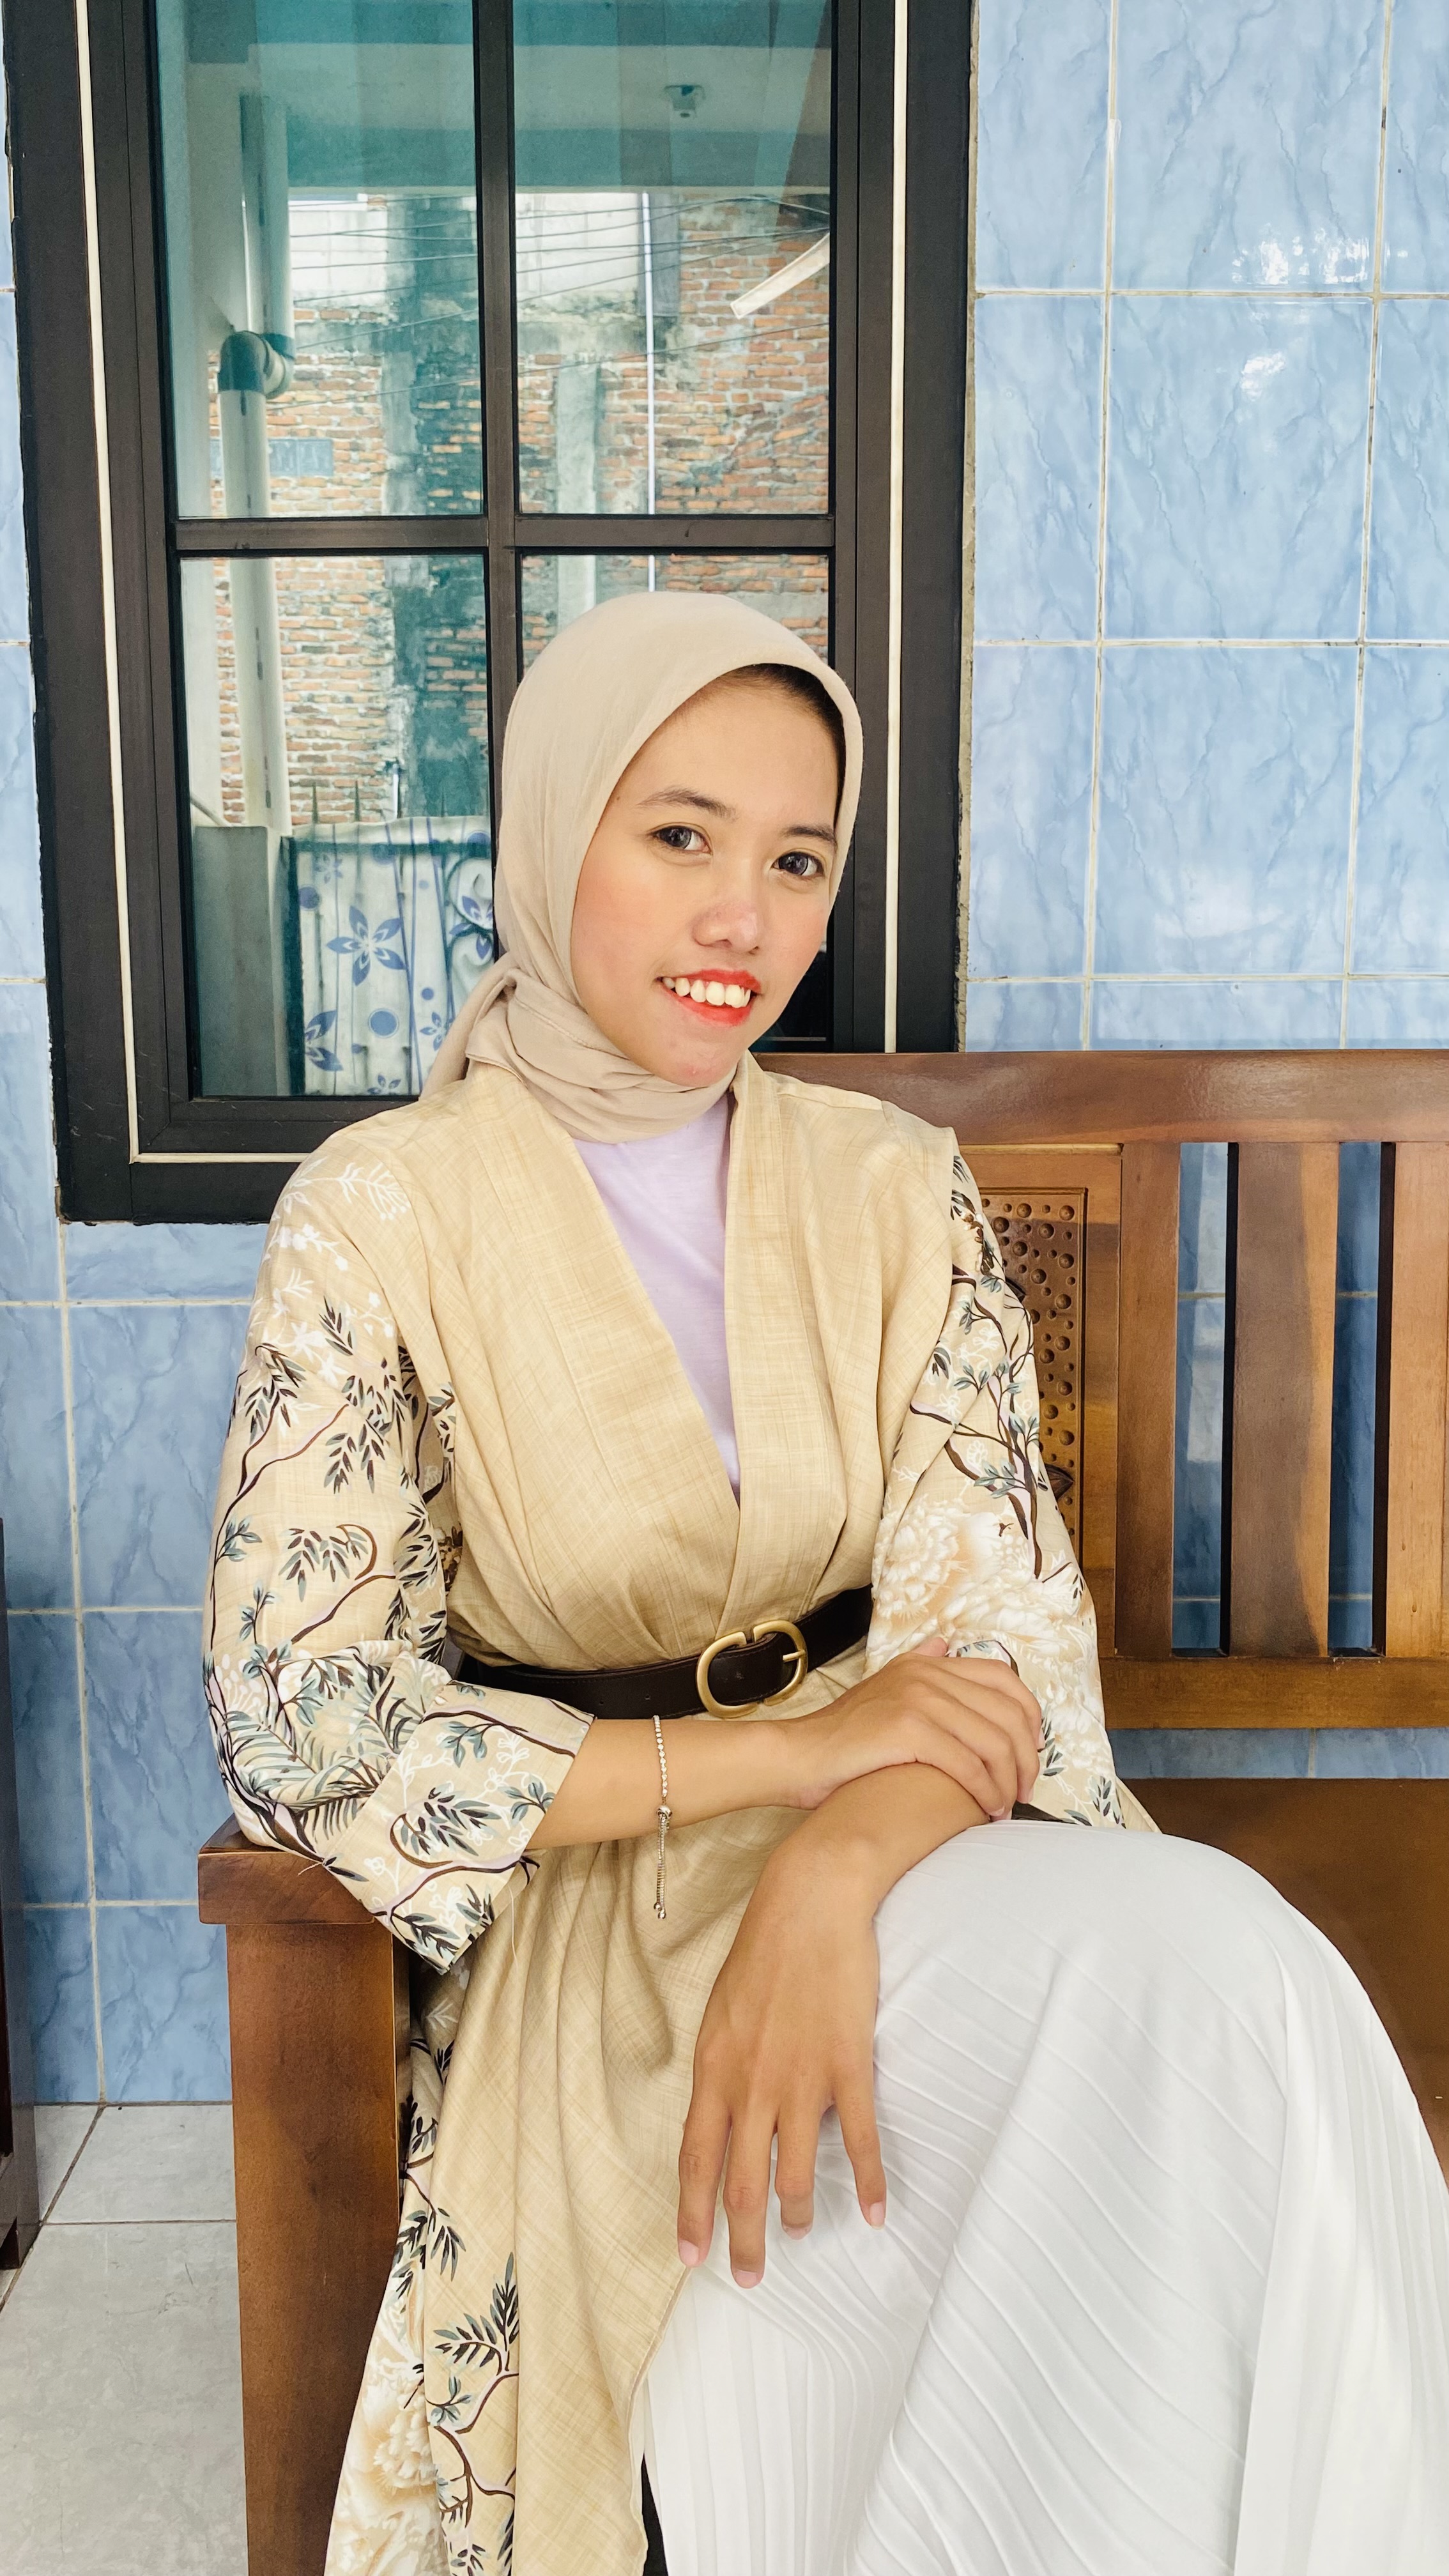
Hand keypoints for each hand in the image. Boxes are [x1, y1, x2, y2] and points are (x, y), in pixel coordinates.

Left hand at [677, 1834, 883, 2286]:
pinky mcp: (846, 2068)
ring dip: (798, 2214)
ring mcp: (800, 2081)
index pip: (694, 2160)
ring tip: (801, 2233)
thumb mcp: (722, 2015)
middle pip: (740, 2183)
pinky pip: (859, 2143)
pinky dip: (870, 2183)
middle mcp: (751, 2087)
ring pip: (796, 2174)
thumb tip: (729, 2116)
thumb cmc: (763, 1954)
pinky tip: (877, 2213)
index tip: (692, 2255)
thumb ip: (723, 2072)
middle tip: (749, 2278)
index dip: (692, 2213)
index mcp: (714, 2073)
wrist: (809, 1907)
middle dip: (743, 2239)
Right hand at [788, 1637, 1040, 1820]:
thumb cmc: (843, 1738)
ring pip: (993, 1742)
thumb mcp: (883, 1688)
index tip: (1030, 1752)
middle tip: (1025, 1789)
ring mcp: (918, 1699)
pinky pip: (968, 1764)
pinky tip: (986, 1810)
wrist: (797, 1756)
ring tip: (1006, 1806)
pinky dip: (986, 1791)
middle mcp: (927, 1673)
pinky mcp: (908, 1730)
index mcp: (927, 1664)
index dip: (1028, 1718)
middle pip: (1007, 1713)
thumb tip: (943, 1644)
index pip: (1004, 1680)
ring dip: (1009, 1781)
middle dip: (1026, 1757)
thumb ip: (917, 1667)